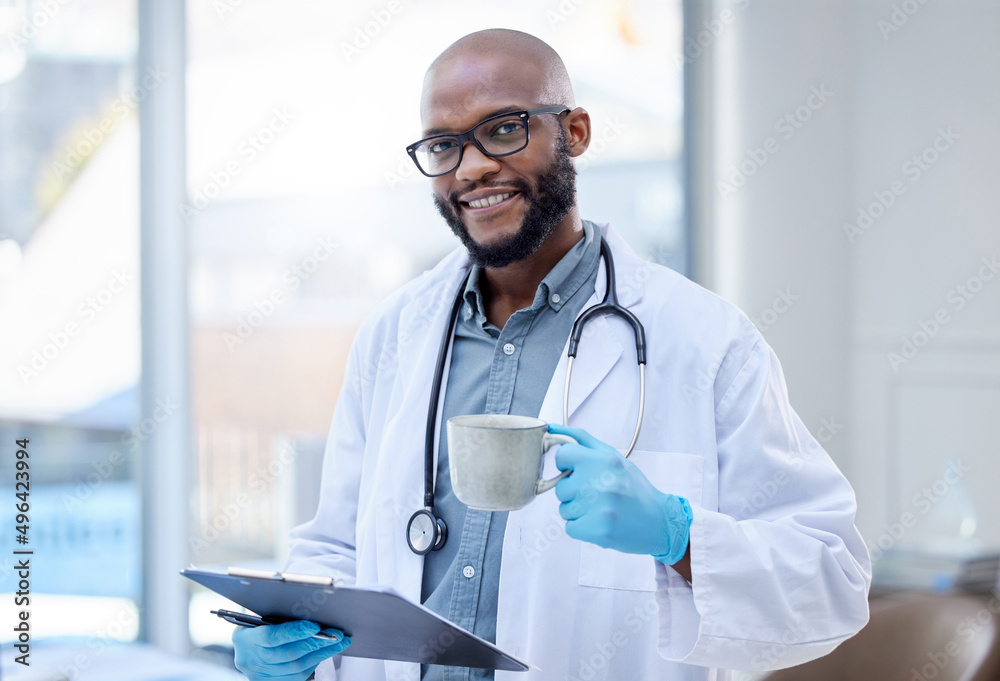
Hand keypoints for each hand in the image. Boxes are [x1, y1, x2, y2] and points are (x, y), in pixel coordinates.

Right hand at [232, 620, 350, 680]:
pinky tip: (326, 652)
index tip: (315, 626)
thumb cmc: (256, 626)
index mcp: (245, 638)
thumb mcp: (260, 617)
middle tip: (336, 634)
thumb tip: (311, 610)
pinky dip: (314, 662)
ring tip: (339, 642)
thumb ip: (280, 615)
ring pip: (296, 668)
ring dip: (321, 653)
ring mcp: (261, 675)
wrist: (245, 649)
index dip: (294, 632)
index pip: (271, 637)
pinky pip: (297, 676)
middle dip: (316, 643)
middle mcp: (251, 660)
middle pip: (288, 654)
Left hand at [549, 423, 691, 564]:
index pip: (562, 455)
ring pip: (564, 510)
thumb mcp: (611, 456)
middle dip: (574, 492)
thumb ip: (581, 439)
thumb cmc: (632, 486)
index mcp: (604, 460)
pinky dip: (581, 528)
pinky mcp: (599, 530)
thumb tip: (551, 428)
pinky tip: (599, 522)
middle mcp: (601, 482)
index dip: (567, 465)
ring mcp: (600, 508)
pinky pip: (570, 528)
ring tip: (600, 509)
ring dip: (578, 511)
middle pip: (561, 488)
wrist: (659, 520)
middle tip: (596, 494)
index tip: (579, 471)